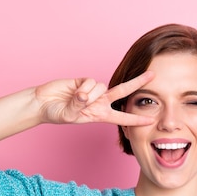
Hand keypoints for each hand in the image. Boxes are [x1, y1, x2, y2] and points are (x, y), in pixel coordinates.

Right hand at [35, 71, 154, 125]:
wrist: (43, 103)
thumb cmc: (56, 113)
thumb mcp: (69, 116)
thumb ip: (79, 106)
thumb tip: (85, 95)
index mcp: (100, 114)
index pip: (122, 117)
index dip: (136, 119)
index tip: (150, 120)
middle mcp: (100, 101)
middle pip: (123, 91)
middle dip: (138, 82)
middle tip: (153, 75)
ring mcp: (93, 90)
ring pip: (102, 87)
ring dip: (89, 94)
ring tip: (76, 100)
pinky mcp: (85, 80)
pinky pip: (90, 82)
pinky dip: (82, 88)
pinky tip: (73, 91)